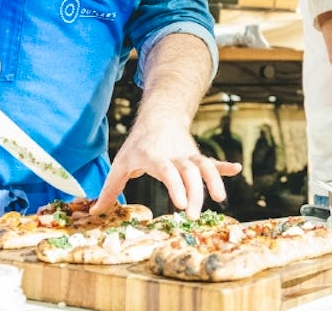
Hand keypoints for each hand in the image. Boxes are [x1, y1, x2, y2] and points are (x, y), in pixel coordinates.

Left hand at [91, 122, 241, 216]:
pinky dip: (224, 166)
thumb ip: (110, 189)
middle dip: (194, 193)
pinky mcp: (197, 157)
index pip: (167, 170)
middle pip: (188, 172)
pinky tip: (236, 170)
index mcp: (153, 156)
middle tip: (192, 215)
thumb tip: (95, 212)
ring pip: (204, 167)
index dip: (175, 185)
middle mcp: (174, 155)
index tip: (180, 203)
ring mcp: (188, 155)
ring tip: (220, 198)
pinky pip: (212, 163)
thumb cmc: (138, 144)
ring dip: (214, 180)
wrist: (159, 116)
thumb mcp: (121, 163)